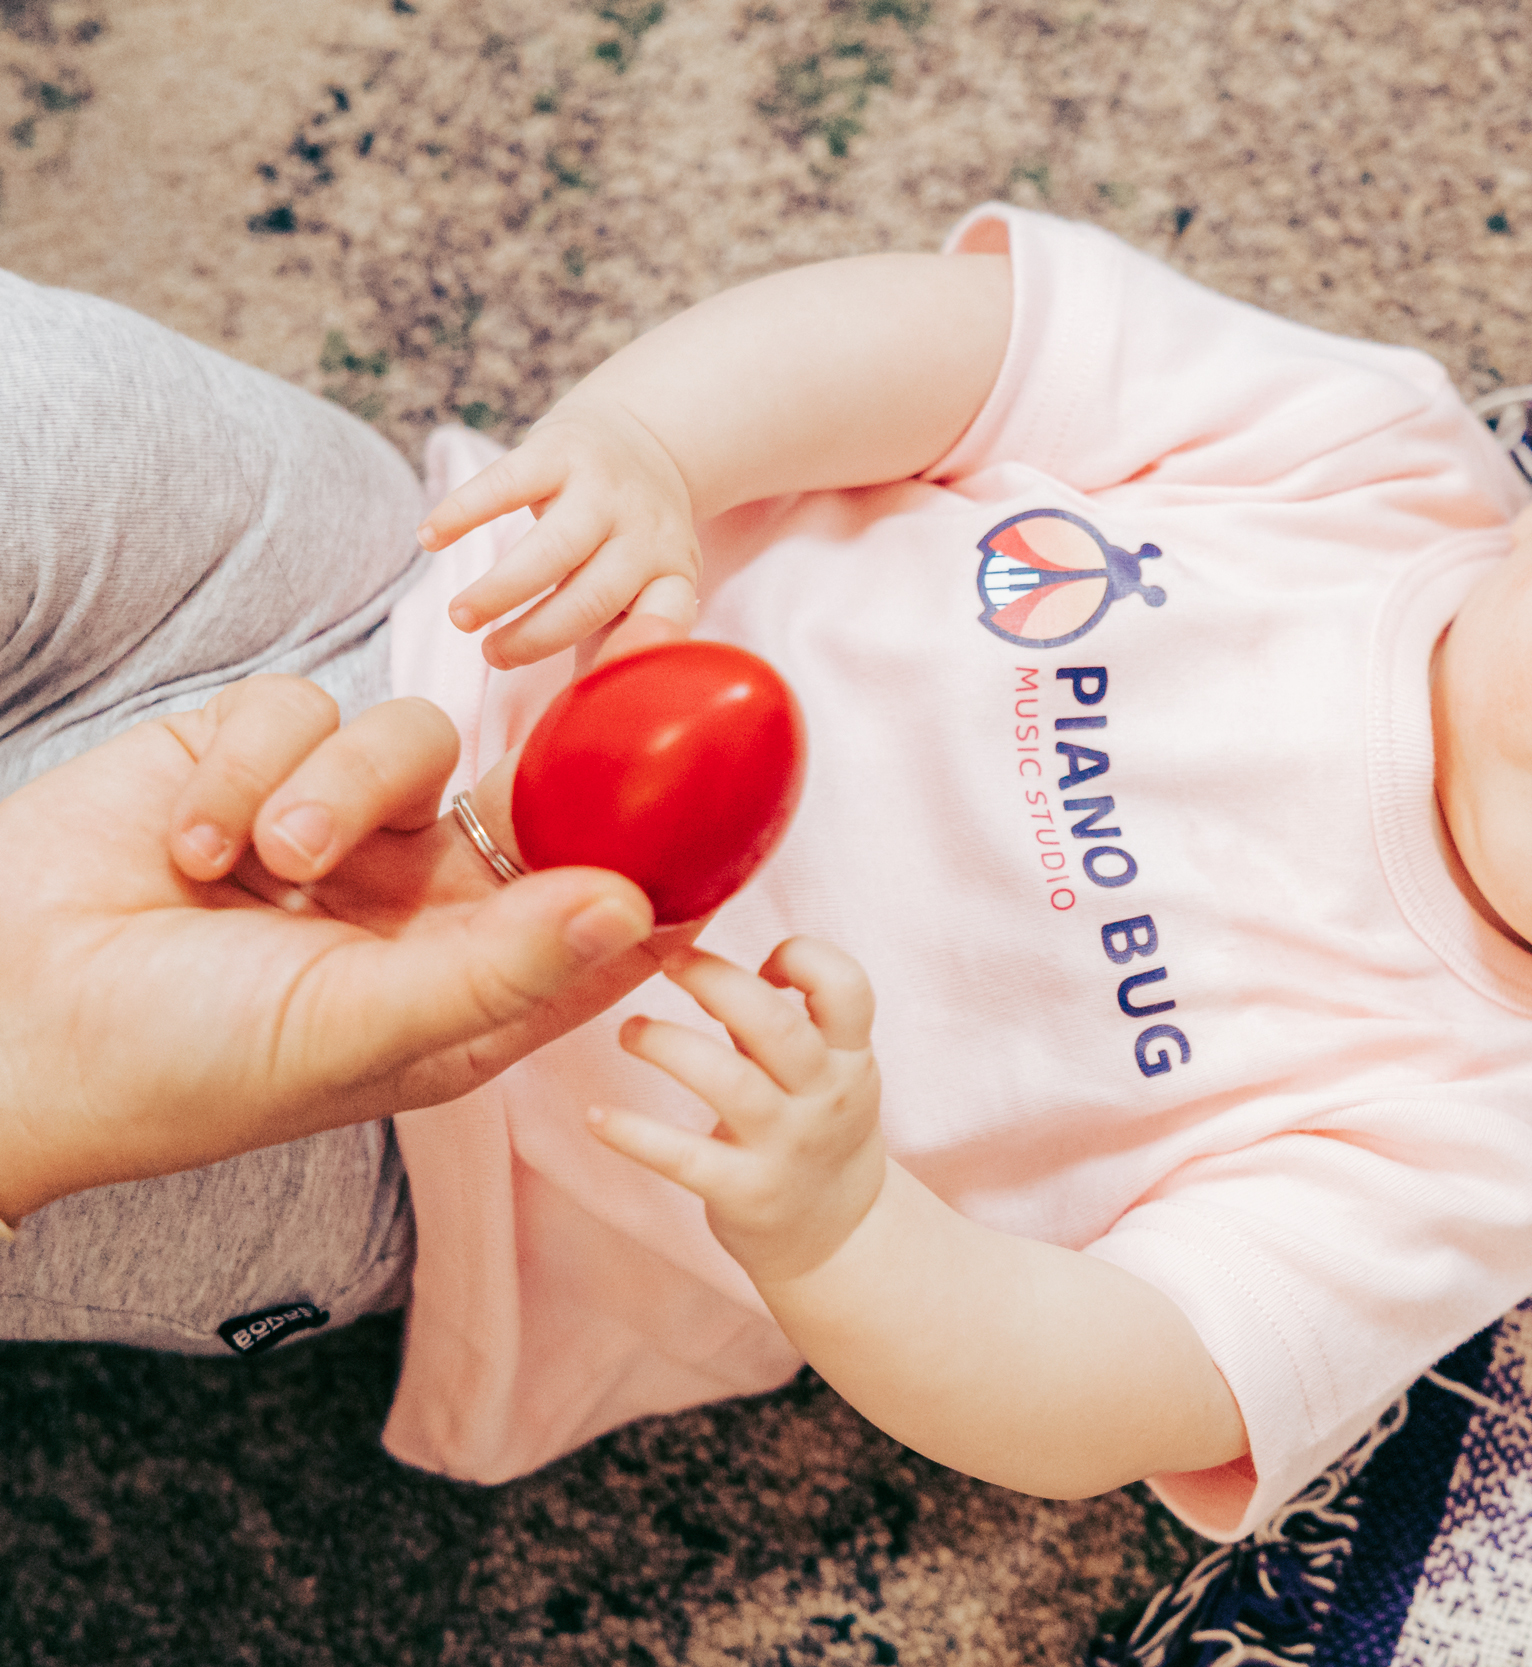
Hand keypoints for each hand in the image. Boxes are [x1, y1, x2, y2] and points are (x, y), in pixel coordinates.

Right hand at [0, 671, 674, 1225]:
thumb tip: (631, 904)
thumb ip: (501, 963)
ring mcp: (339, 824)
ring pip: (411, 739)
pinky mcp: (251, 759)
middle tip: (595, 720)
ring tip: (257, 867)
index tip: (731, 803)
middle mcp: (419, 900)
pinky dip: (248, 770)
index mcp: (470, 983)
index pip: (601, 913)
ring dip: (334, 791)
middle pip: (528, 797)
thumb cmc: (184, 1066)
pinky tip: (189, 849)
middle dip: (544, 770)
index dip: (665, 860)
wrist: (6, 1026)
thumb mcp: (359, 1027)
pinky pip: (305, 708)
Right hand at [419, 398, 701, 670]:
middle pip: (595, 595)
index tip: (606, 685)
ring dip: (502, 588)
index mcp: (670, 573)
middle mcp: (646, 533)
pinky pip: (508, 483)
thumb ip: (614, 633)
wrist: (639, 435)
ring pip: (555, 547)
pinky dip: (464, 512)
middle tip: (492, 655)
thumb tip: (574, 710)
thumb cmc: (624, 536)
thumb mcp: (643, 579)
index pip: (668, 617)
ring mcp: (605, 489)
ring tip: (460, 617)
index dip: (644, 647)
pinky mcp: (561, 450)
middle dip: (539, 634)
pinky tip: (430, 539)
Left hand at [590, 937, 887, 1284]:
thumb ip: (770, 1014)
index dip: (802, 958)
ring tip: (630, 1033)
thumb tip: (694, 942)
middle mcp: (826, 1096)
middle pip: (776, 1026)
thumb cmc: (812, 1124)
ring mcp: (788, 1146)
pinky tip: (595, 1118)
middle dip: (715, 981)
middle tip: (667, 963)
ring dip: (667, 1046)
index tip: (759, 961)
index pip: (847, 987)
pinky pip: (683, 1157)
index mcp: (849, 1054)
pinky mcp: (747, 1192)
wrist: (836, 1232)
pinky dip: (633, 1134)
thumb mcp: (822, 1065)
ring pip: (729, 1083)